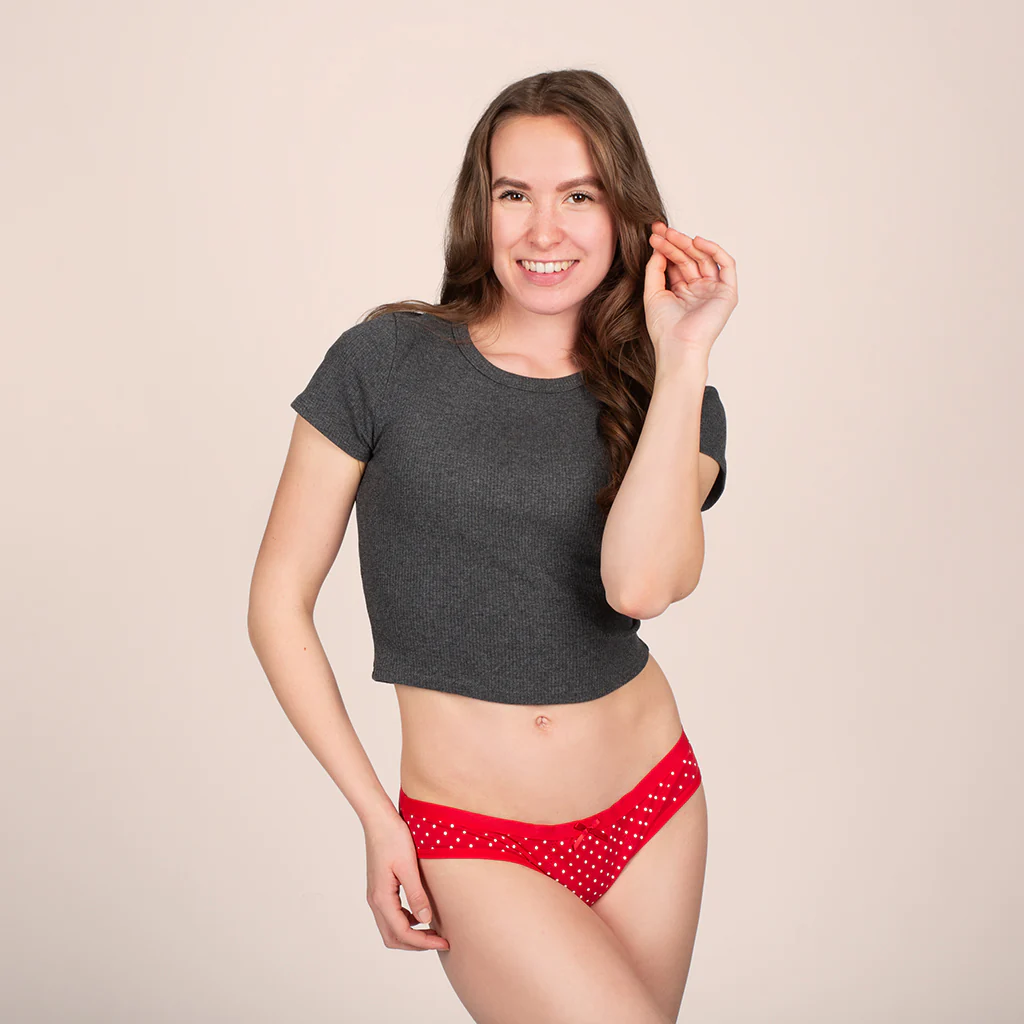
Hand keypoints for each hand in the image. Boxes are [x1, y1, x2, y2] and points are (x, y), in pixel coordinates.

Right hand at [364, 813, 450, 951]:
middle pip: (393, 937)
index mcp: (382, 898)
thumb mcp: (408, 866)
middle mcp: (375, 900)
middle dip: (416, 944)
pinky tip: (420, 913)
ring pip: (390, 928)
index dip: (424, 942)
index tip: (444, 942)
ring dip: (410, 934)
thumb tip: (425, 920)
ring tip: (433, 930)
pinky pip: (391, 914)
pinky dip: (405, 921)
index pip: (402, 933)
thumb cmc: (394, 838)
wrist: (379, 820)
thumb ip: (416, 895)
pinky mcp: (380, 888)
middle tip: (440, 941)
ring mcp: (376, 895)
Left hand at [643, 222, 737, 358]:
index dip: (666, 247)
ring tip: (670, 235)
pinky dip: (714, 250)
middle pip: (689, 258)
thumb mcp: (653, 293)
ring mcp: (714, 290)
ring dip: (687, 244)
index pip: (676, 263)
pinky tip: (696, 242)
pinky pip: (727, 265)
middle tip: (660, 230)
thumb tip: (659, 248)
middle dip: (675, 242)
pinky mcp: (727, 292)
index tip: (653, 235)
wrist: (678, 347)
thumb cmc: (664, 328)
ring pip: (704, 258)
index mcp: (682, 291)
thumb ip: (655, 269)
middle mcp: (699, 289)